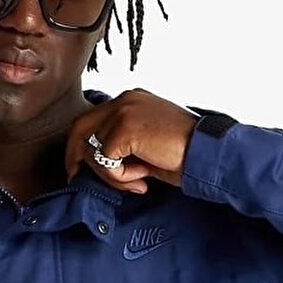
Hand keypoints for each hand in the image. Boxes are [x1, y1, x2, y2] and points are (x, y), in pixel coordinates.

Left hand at [65, 87, 199, 195]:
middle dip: (75, 157)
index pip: (92, 120)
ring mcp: (123, 112)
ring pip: (92, 149)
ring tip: (138, 181)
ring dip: (110, 175)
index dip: (82, 146)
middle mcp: (125, 100)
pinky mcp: (124, 128)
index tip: (80, 168)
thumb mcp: (147, 146)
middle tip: (76, 179)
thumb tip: (97, 163)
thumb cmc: (185, 154)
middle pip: (80, 127)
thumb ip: (123, 146)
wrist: (208, 153)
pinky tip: (145, 176)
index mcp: (131, 101)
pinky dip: (120, 177)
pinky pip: (105, 161)